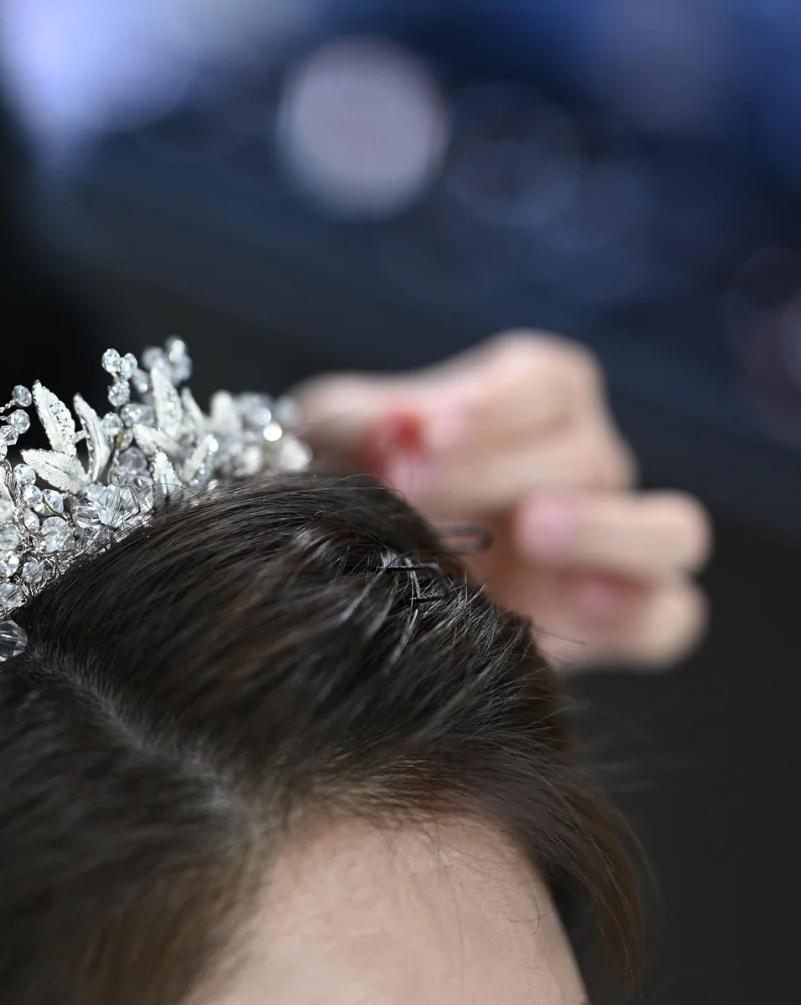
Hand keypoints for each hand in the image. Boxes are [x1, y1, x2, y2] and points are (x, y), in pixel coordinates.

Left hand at [295, 331, 711, 669]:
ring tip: (534, 530)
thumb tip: (401, 426)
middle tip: (413, 494)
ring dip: (607, 525)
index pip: (546, 382)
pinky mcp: (618, 623)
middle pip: (582, 455)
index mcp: (529, 404)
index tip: (422, 431)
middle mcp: (584, 466)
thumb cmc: (347, 488)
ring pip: (669, 527)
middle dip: (492, 473)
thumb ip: (363, 423)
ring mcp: (613, 545)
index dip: (491, 403)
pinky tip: (582, 601)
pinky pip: (669, 616)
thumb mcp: (335, 442)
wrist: (342, 583)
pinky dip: (641, 607)